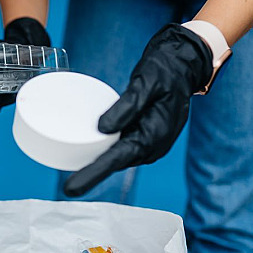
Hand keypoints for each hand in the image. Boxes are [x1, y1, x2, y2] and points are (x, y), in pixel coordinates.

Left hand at [63, 24, 214, 196]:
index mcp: (155, 134)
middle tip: (68, 186)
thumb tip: (103, 128)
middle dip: (92, 173)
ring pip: (118, 157)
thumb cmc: (166, 70)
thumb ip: (126, 107)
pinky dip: (106, 150)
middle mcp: (153, 144)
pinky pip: (121, 147)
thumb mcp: (146, 83)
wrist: (183, 64)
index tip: (71, 187)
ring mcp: (149, 142)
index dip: (92, 173)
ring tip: (74, 171)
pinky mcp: (143, 135)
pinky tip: (89, 148)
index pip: (118, 159)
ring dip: (98, 163)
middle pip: (116, 163)